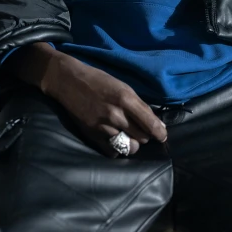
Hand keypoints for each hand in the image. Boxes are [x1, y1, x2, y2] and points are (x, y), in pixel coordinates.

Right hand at [3, 44, 167, 156]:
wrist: (68, 81)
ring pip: (129, 146)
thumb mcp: (122, 86)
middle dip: (145, 135)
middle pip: (142, 137)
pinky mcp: (92, 134)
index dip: (160, 132)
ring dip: (131, 142)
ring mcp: (103, 126)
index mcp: (126, 98)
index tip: (162, 136)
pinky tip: (116, 140)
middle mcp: (116, 114)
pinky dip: (117, 148)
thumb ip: (137, 104)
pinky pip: (112, 151)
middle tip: (141, 130)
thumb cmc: (98, 80)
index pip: (150, 123)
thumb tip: (154, 122)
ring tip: (128, 135)